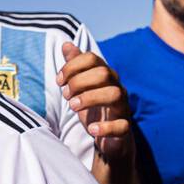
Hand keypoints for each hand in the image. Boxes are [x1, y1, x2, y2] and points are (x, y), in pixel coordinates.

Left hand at [57, 44, 132, 160]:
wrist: (109, 139)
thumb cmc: (94, 109)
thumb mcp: (81, 87)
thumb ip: (75, 67)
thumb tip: (66, 44)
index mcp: (106, 75)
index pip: (92, 58)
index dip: (72, 66)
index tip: (59, 81)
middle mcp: (116, 87)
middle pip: (104, 73)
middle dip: (79, 82)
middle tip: (66, 95)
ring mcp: (122, 107)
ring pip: (114, 94)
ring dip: (90, 98)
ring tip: (73, 107)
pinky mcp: (124, 128)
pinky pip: (121, 125)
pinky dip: (105, 127)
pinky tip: (91, 129)